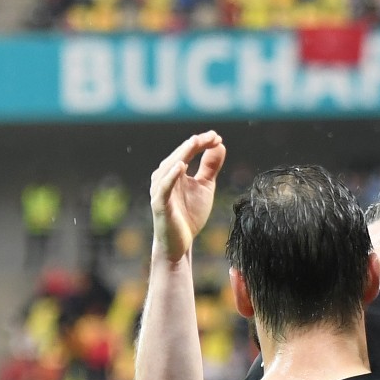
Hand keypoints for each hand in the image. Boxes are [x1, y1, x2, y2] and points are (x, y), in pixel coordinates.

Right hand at [150, 132, 224, 261]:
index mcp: (176, 172)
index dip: (202, 143)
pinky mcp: (159, 204)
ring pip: (168, 168)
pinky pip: (163, 188)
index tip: (218, 137)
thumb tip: (220, 144)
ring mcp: (160, 191)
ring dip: (181, 154)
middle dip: (195, 144)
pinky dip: (170, 176)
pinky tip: (181, 166)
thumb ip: (210, 167)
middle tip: (211, 136)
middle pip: (179, 156)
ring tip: (194, 143)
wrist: (181, 243)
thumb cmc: (190, 214)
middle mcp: (165, 178)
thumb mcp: (205, 187)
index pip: (188, 152)